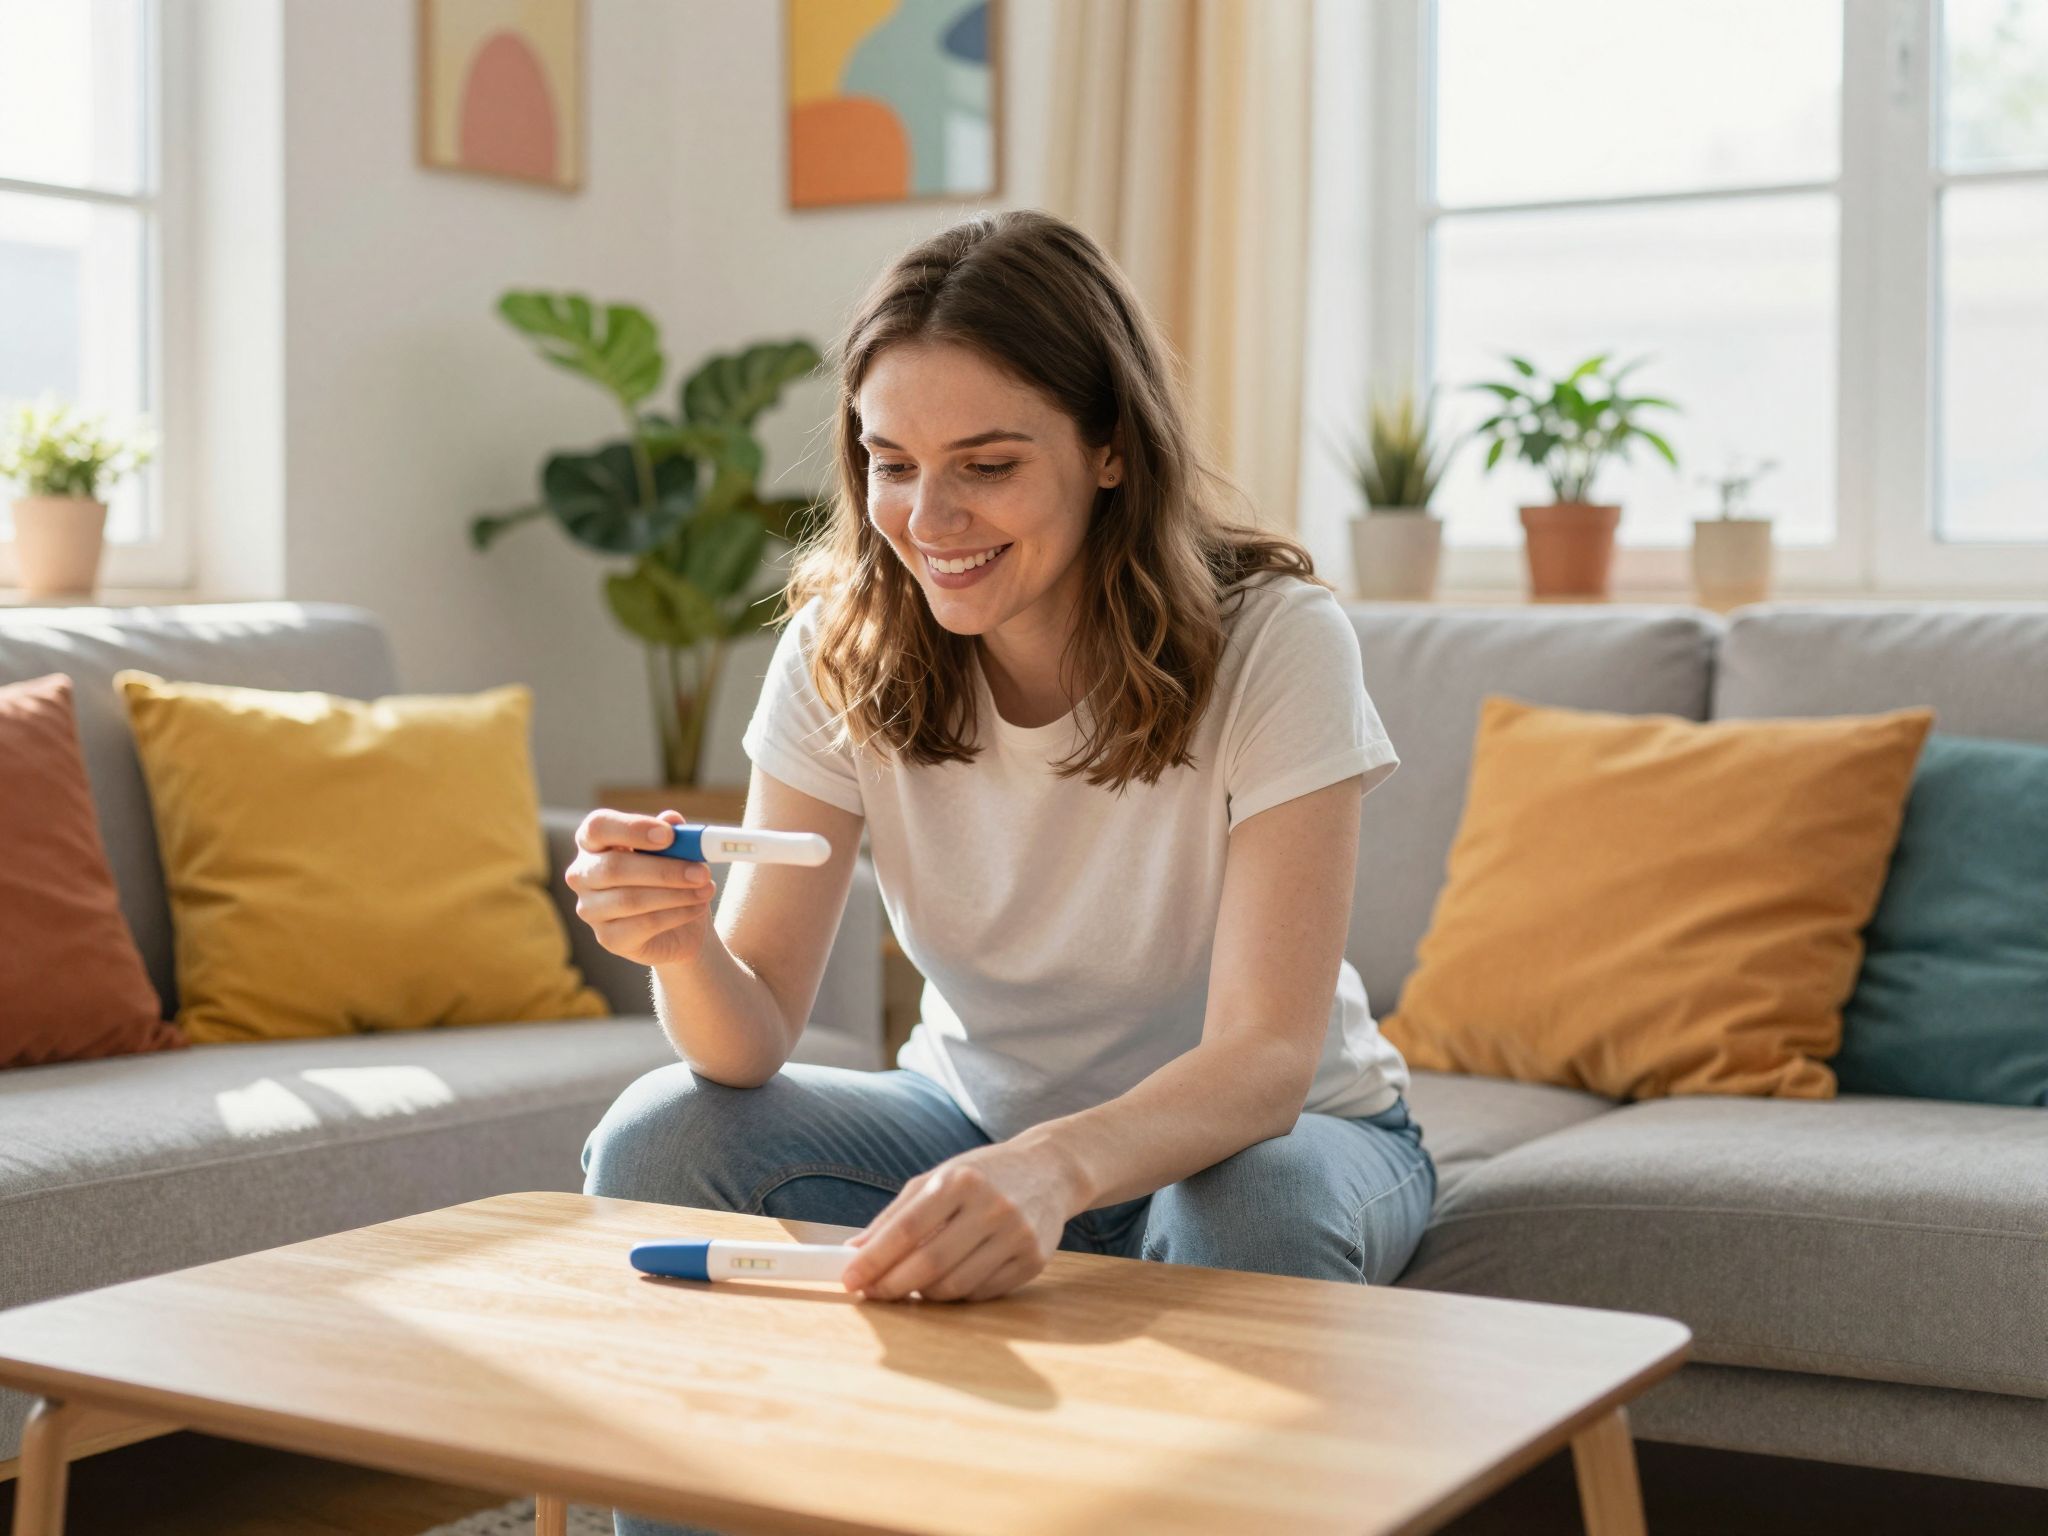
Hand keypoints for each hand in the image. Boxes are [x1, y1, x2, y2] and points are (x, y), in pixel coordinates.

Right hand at [565, 808, 716, 968]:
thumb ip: (673, 835)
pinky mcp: (607, 938)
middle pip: (613, 867)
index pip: (598, 826)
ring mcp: (590, 909)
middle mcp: (582, 874)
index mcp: (593, 842)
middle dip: (664, 869)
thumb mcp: (677, 851)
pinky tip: (697, 908)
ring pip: (630, 899)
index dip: (632, 829)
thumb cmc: (671, 878)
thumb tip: (672, 819)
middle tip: (702, 871)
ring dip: (676, 894)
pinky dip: (676, 914)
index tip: (669, 835)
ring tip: (706, 889)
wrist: (681, 926)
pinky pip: (642, 925)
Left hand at [840, 1137, 1083, 1302]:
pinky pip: (982, 1293)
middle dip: (892, 1285)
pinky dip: (956, 1294)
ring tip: (911, 1284)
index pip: (906, 1230)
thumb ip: (896, 1215)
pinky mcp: (1034, 1260)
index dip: (874, 1259)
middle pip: (929, 1263)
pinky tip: (948, 1281)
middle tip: (872, 1293)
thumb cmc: (983, 1174)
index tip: (850, 1279)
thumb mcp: (938, 1179)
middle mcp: (991, 1207)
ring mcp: (1017, 1235)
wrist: (1049, 1170)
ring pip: (955, 1285)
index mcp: (960, 1181)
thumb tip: (855, 1251)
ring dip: (924, 1293)